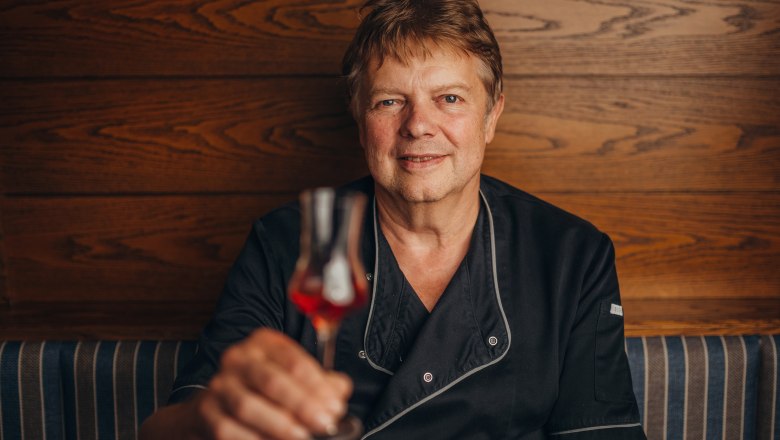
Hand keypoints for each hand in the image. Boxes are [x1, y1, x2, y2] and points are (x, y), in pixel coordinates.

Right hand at [190, 328, 352, 439]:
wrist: (218, 406)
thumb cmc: (266, 390)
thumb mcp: (295, 379)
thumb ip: (322, 383)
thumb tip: (340, 391)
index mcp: (263, 343)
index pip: (293, 360)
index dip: (317, 384)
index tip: (336, 407)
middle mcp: (238, 358)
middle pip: (271, 380)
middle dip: (301, 404)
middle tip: (324, 423)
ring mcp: (219, 385)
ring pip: (248, 406)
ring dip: (279, 424)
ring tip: (303, 437)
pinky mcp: (205, 412)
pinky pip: (229, 429)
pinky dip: (253, 439)